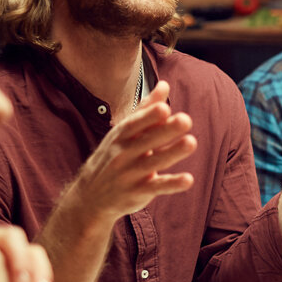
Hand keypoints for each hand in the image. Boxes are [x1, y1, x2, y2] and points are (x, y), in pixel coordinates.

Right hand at [66, 81, 195, 222]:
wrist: (89, 196)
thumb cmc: (113, 157)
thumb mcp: (124, 133)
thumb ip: (146, 110)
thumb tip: (164, 85)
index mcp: (121, 135)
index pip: (135, 124)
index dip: (149, 116)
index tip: (164, 108)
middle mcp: (124, 153)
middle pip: (147, 140)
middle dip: (165, 130)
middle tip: (186, 120)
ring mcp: (130, 174)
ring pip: (154, 162)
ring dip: (173, 153)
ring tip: (191, 142)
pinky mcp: (138, 192)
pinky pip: (156, 187)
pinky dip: (172, 184)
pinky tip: (188, 179)